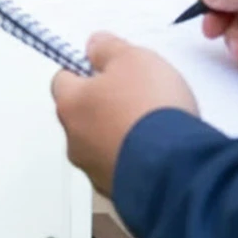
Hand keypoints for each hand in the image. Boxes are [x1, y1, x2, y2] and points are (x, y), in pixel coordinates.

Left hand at [50, 33, 197, 196]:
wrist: (175, 166)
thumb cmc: (149, 110)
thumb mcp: (132, 59)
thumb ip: (108, 49)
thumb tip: (94, 45)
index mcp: (70, 104)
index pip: (62, 80)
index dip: (84, 71)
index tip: (105, 67)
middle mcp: (75, 140)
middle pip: (82, 114)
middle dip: (104, 104)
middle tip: (136, 94)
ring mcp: (94, 170)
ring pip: (101, 144)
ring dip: (120, 134)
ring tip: (153, 125)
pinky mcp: (118, 192)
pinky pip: (122, 168)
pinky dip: (135, 158)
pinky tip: (159, 150)